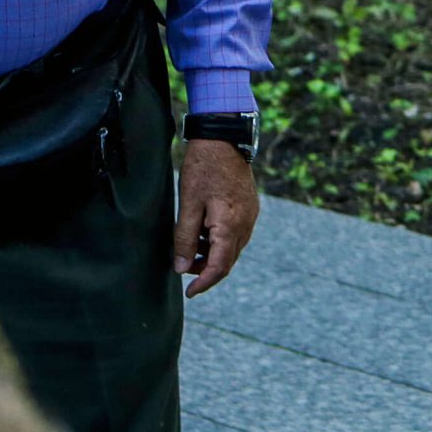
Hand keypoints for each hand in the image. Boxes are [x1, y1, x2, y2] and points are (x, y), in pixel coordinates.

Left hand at [173, 139, 257, 297]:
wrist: (224, 139)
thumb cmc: (203, 168)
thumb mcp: (188, 204)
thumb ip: (185, 238)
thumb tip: (182, 268)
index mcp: (230, 225)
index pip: (220, 266)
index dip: (204, 283)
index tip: (189, 292)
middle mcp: (246, 224)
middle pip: (228, 260)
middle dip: (207, 269)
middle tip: (184, 266)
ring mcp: (250, 215)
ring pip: (233, 248)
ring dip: (213, 254)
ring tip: (191, 246)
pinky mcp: (249, 207)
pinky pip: (237, 233)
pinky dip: (220, 240)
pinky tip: (204, 230)